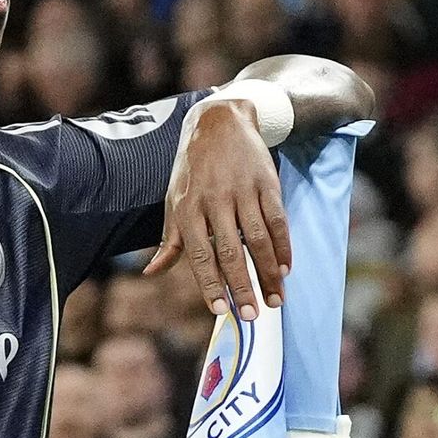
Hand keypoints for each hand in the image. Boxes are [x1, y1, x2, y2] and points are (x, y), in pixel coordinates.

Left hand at [143, 99, 289, 318]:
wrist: (220, 121)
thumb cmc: (192, 169)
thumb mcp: (174, 199)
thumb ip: (169, 240)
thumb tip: (152, 271)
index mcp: (187, 209)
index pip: (198, 255)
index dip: (210, 284)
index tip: (221, 311)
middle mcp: (214, 201)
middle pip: (230, 252)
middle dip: (242, 286)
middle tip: (253, 316)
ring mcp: (242, 191)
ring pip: (257, 239)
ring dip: (267, 273)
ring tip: (275, 299)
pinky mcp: (266, 183)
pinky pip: (277, 220)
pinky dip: (283, 246)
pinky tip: (285, 268)